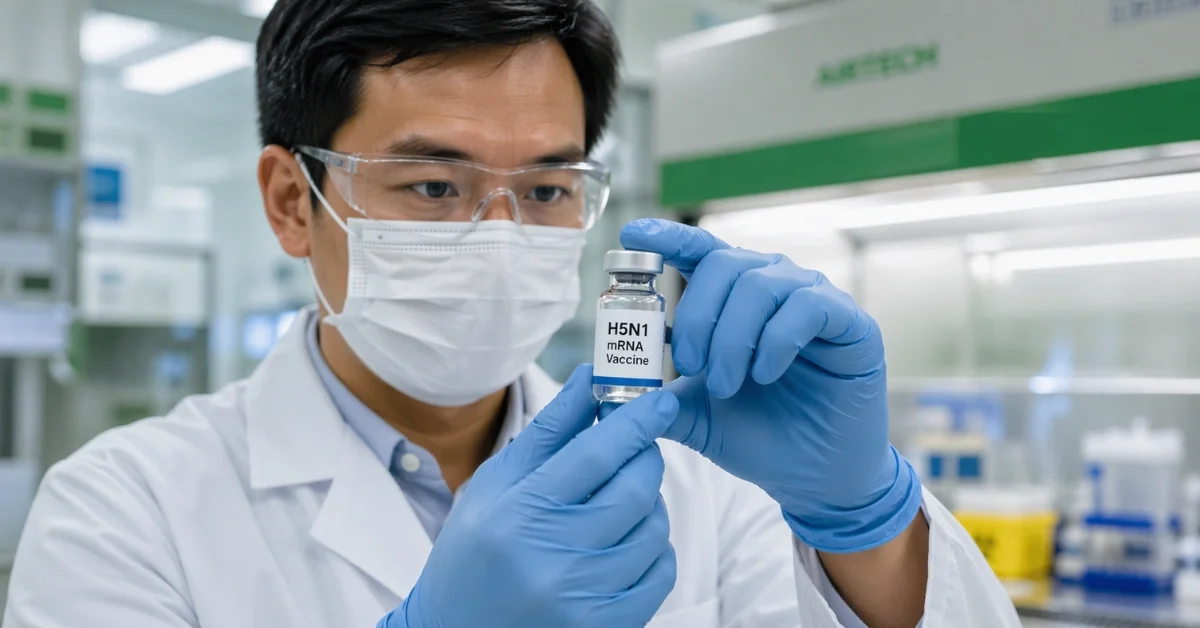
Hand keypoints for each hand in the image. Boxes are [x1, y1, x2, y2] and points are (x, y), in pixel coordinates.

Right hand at [380, 366, 678, 627]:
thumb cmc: (473, 552)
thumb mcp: (494, 486)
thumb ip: (548, 432)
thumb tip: (589, 378)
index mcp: (519, 511)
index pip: (597, 453)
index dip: (637, 421)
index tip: (661, 400)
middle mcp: (553, 555)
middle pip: (635, 488)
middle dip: (646, 459)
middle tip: (635, 452)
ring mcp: (583, 596)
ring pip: (653, 529)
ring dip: (649, 506)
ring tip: (619, 506)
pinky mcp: (605, 625)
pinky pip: (660, 573)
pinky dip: (654, 550)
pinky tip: (625, 545)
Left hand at [621, 219, 920, 553]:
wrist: (813, 479)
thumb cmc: (758, 436)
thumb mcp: (695, 415)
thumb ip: (657, 396)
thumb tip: (610, 387)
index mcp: (733, 298)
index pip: (700, 252)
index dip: (668, 237)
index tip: (634, 235)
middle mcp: (773, 286)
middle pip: (725, 264)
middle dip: (697, 315)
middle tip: (690, 367)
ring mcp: (813, 298)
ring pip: (762, 284)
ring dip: (733, 337)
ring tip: (726, 385)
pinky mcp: (850, 322)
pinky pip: (808, 305)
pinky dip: (776, 340)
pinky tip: (765, 374)